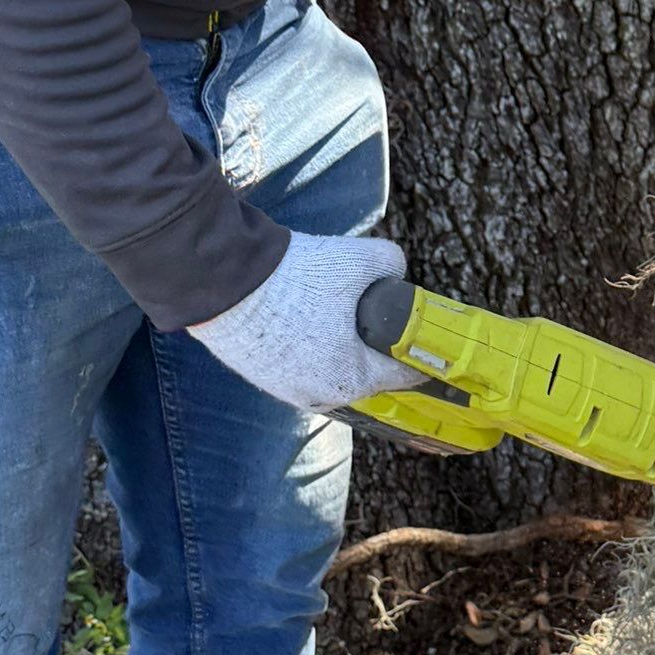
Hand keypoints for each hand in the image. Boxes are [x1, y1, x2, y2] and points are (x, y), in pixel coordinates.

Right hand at [190, 228, 421, 413]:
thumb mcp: (360, 258)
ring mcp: (290, 392)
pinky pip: (303, 368)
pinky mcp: (264, 379)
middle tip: (385, 320)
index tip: (429, 340)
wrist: (225, 279)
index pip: (403, 373)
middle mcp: (323, 396)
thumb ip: (392, 264)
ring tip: (344, 316)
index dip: (419, 352)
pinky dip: (313, 350)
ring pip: (334, 372)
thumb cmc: (297, 275)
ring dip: (343, 350)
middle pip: (368, 374)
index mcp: (353, 378)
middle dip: (378, 349)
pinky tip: (312, 323)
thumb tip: (397, 271)